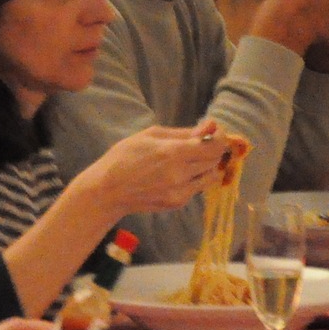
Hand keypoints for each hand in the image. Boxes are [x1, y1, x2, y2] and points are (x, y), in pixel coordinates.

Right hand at [84, 124, 234, 215]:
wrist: (108, 190)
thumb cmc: (124, 157)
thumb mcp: (150, 135)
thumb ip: (183, 132)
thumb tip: (209, 126)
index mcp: (173, 152)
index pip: (214, 145)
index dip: (220, 136)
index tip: (215, 131)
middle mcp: (180, 174)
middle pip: (215, 160)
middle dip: (214, 148)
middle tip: (204, 143)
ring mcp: (180, 191)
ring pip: (211, 175)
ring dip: (208, 165)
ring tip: (192, 159)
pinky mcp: (177, 202)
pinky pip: (198, 188)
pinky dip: (196, 178)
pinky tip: (181, 173)